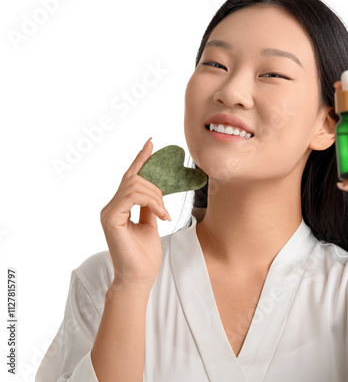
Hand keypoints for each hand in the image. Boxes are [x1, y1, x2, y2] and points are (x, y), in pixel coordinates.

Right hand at [100, 138, 170, 290]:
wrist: (140, 277)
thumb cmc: (145, 256)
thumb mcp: (151, 225)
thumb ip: (149, 207)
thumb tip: (155, 194)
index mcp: (120, 207)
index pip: (130, 177)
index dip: (140, 159)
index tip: (151, 143)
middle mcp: (111, 207)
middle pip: (134, 178)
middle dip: (155, 185)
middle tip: (165, 205)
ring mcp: (109, 212)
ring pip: (134, 185)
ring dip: (155, 197)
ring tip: (163, 214)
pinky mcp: (111, 218)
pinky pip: (131, 196)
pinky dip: (151, 202)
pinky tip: (160, 215)